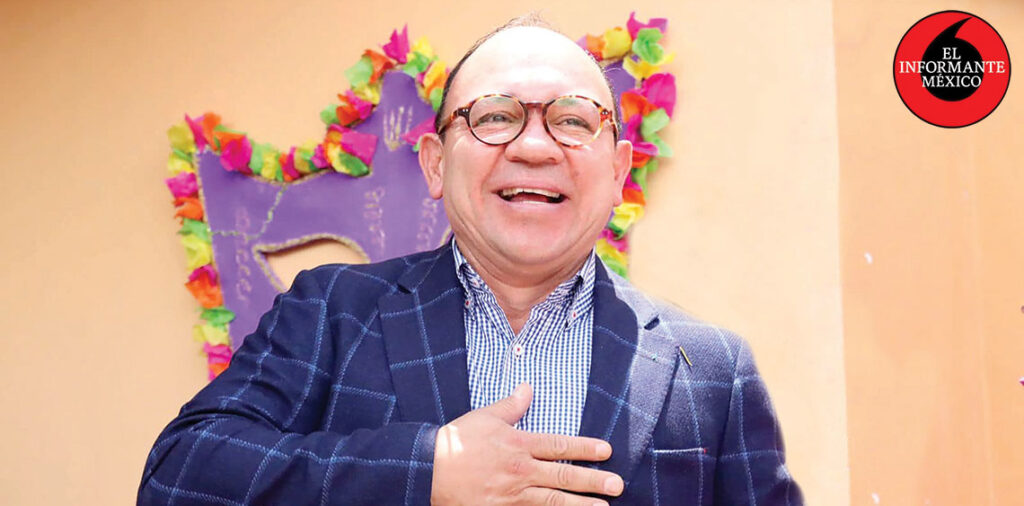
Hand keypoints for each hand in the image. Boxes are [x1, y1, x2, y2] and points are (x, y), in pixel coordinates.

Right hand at [430, 383, 622, 504]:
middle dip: (593, 481)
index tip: (606, 451)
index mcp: (518, 445)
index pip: (559, 446)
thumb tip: (528, 387)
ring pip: (553, 502)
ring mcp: (511, 496)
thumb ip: (511, 406)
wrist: (427, 471)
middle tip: (618, 484)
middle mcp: (519, 471)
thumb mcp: (484, 418)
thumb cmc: (456, 443)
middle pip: (563, 477)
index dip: (585, 449)